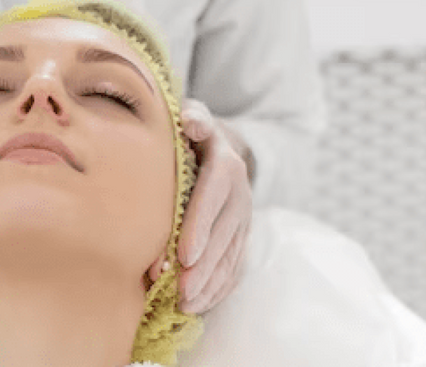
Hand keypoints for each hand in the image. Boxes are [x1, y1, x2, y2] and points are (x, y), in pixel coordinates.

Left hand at [176, 98, 251, 313]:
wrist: (220, 146)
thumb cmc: (192, 134)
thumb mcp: (194, 117)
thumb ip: (194, 118)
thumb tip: (191, 124)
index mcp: (226, 165)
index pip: (214, 197)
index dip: (201, 226)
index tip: (185, 254)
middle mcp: (240, 195)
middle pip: (224, 234)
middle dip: (204, 266)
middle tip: (182, 291)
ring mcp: (243, 219)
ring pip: (231, 255)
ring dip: (211, 283)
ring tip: (187, 305)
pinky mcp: (241, 237)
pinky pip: (235, 266)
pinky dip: (219, 288)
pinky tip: (200, 306)